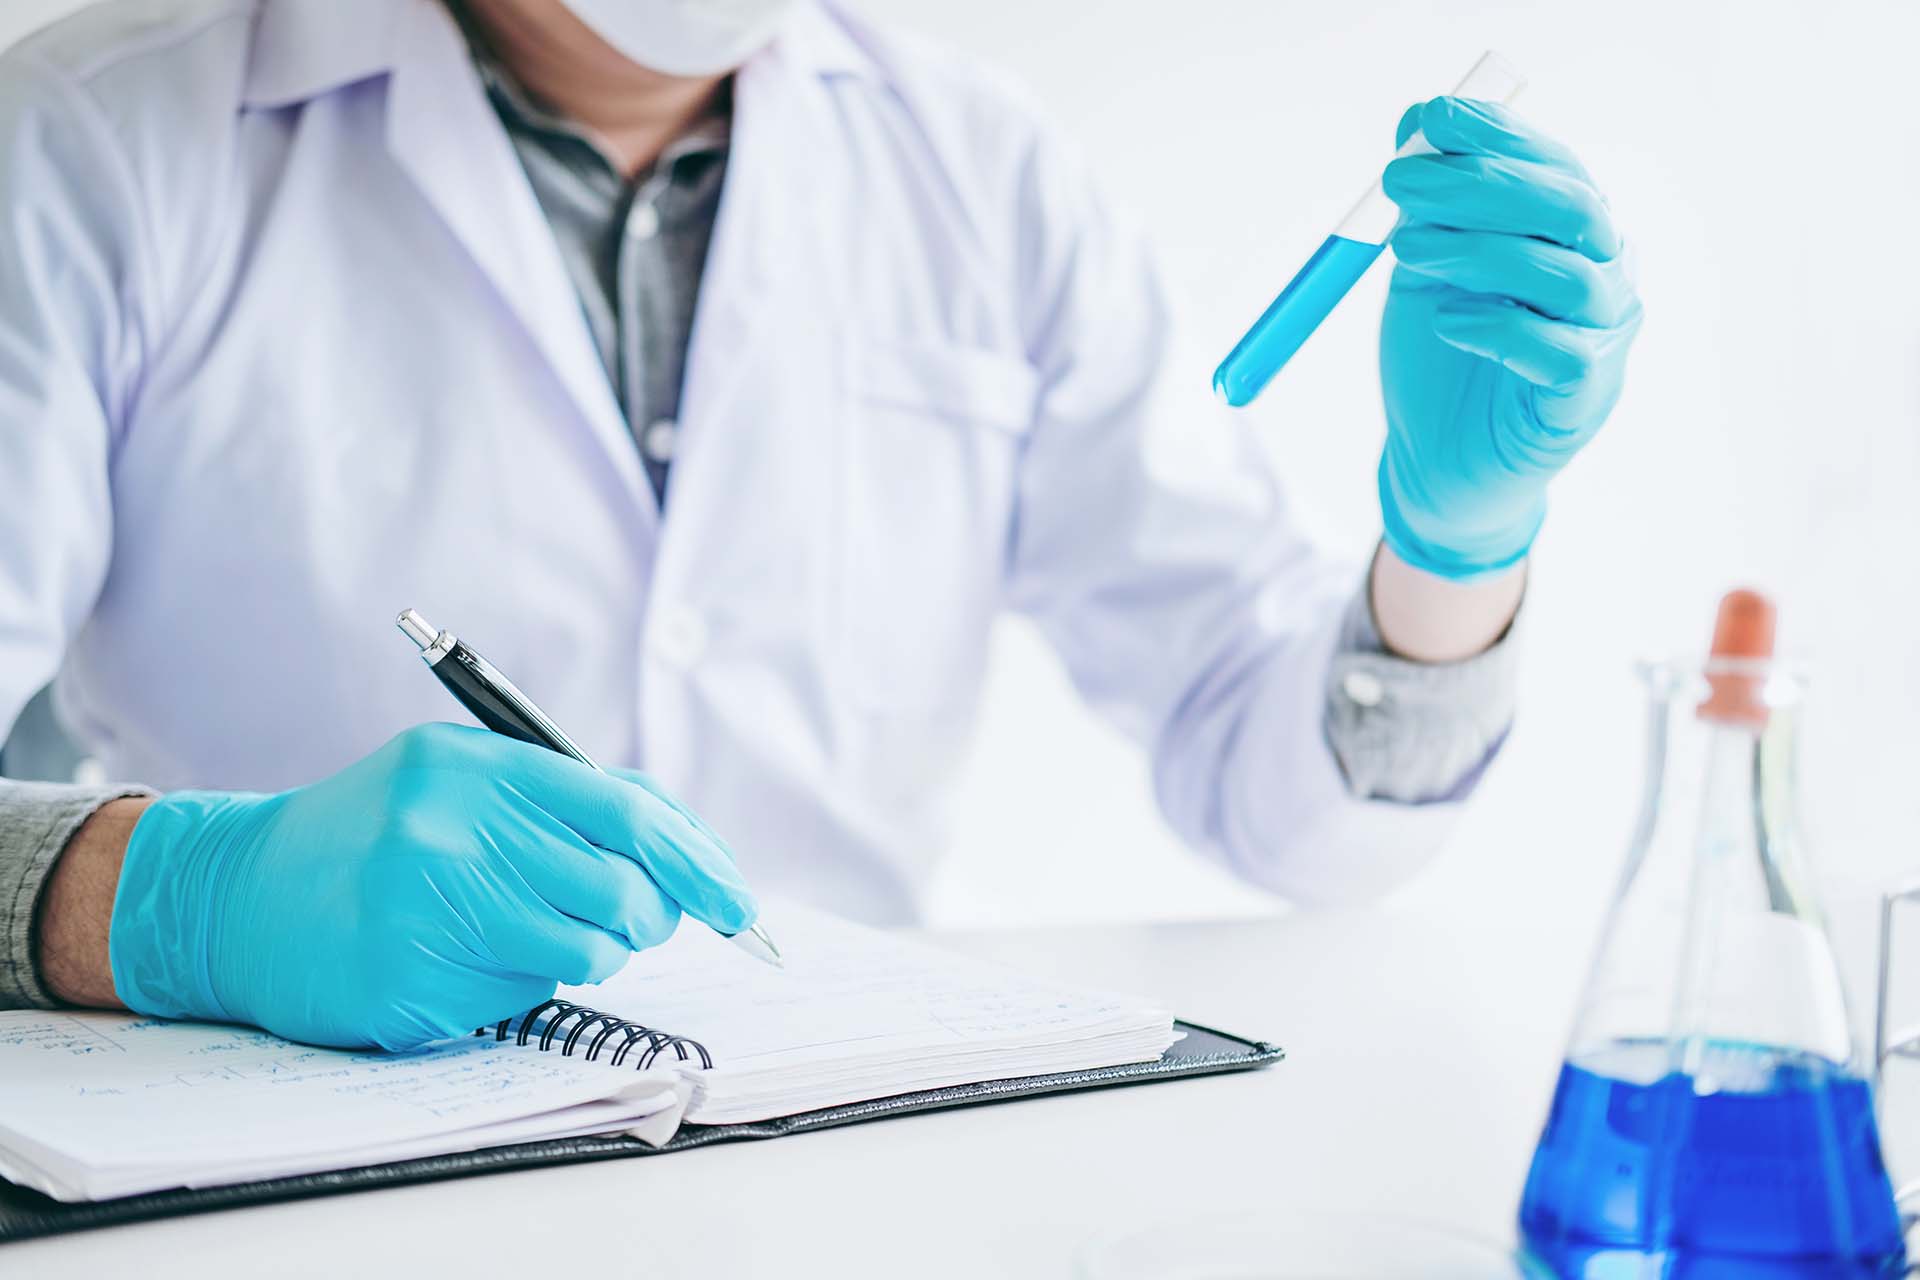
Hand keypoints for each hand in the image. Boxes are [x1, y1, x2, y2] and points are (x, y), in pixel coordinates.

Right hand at [108, 723, 755, 1049]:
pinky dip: (524, 983)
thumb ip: (564, 795)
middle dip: (653, 915)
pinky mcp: (411, 983)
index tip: (736, 900)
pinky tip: (470, 956)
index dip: (698, 860)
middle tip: (635, 919)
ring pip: (589, 953)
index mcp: (477, 766)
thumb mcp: (461, 776)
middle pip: (623, 890)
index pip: (629, 812)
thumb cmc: (375, 831)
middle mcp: (455, 830)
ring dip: (594, 953)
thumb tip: (688, 844)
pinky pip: (525, 996)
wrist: (239, 895)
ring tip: (542, 931)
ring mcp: (430, 909)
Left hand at [1378, 96, 1641, 579]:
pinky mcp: (1584, 402)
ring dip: (1480, 252)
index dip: (1498, 136)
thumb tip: (1416, 121)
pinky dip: (1502, 331)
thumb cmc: (1439, 358)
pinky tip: (1449, 324)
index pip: (1552, 165)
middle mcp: (1601, 274)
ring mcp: (1601, 338)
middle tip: (1399, 184)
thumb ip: (1427, 204)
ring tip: (1405, 249)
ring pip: (1566, 276)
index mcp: (1569, 233)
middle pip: (1568, 208)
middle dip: (1481, 185)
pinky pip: (1561, 355)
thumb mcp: (1422, 268)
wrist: (1436, 462)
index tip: (1431, 118)